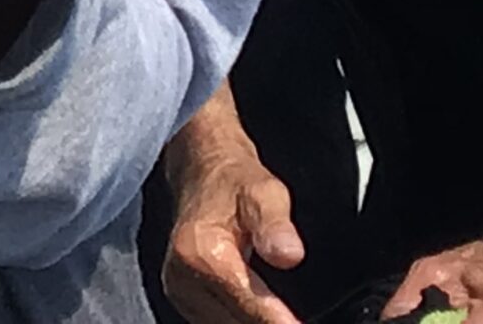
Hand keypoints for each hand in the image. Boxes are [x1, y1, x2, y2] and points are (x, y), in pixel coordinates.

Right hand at [161, 96, 305, 323]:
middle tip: (302, 320)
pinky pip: (219, 322)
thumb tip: (289, 255)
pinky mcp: (183, 300)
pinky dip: (243, 319)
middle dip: (271, 323)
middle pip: (237, 322)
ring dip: (257, 322)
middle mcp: (181, 278)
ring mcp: (179, 292)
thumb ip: (275, 224)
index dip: (279, 321)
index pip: (246, 302)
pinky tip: (266, 314)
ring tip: (287, 316)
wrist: (202, 174)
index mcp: (199, 252)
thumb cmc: (235, 182)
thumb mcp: (263, 191)